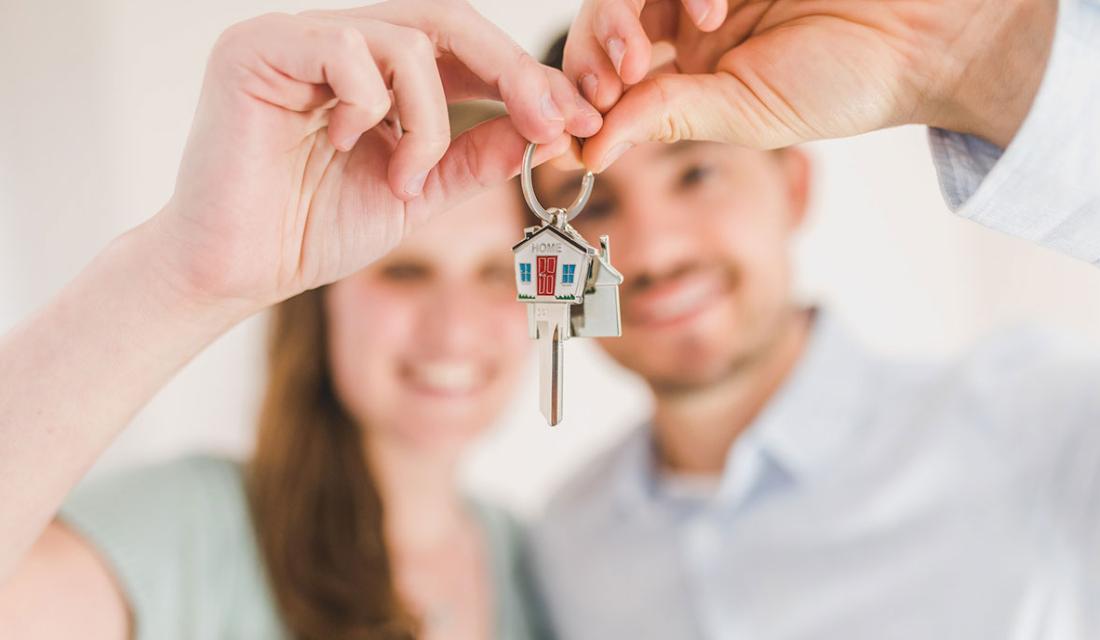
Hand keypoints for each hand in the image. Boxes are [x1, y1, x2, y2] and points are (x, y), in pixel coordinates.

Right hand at [156, 1, 600, 308]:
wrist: (238, 271)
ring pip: (405, 40)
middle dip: (511, 73)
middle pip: (447, 21)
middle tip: (551, 122)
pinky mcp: (258, 48)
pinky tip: (344, 147)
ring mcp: (297, 37)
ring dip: (428, 121)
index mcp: (374, 71)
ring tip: (404, 179)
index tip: (576, 121)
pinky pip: (347, 50)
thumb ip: (474, 156)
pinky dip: (370, 107)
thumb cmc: (314, 230)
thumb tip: (542, 128)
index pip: (462, 48)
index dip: (523, 78)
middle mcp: (337, 41)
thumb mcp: (419, 192)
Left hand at [563, 0, 1055, 170]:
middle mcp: (689, 19)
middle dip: (593, 52)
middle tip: (608, 83)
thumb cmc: (844, 84)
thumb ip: (665, 120)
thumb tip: (586, 152)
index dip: (583, 92)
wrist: (922, 36)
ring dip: (622, 18)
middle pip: (607, 19)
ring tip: (643, 55)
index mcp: (689, 68)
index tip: (573, 125)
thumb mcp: (744, 116)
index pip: (612, 72)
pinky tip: (713, 11)